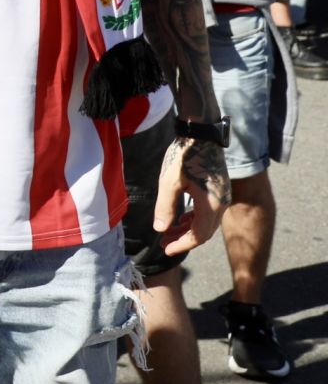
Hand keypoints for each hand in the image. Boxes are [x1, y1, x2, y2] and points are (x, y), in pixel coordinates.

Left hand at [154, 136, 228, 256]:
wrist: (201, 134)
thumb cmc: (184, 156)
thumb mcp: (169, 182)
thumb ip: (165, 207)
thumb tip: (160, 229)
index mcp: (211, 205)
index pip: (199, 235)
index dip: (182, 245)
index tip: (165, 249)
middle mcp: (222, 204)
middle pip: (204, 231)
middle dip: (183, 239)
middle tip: (163, 243)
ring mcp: (223, 197)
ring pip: (206, 222)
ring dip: (188, 229)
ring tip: (168, 233)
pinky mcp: (220, 190)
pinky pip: (208, 212)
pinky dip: (194, 218)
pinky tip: (180, 220)